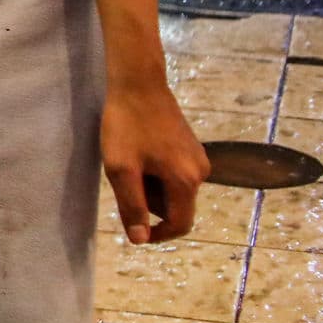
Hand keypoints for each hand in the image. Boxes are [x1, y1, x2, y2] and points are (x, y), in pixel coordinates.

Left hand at [103, 72, 210, 242]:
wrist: (138, 83)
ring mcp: (198, 158)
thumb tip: (140, 239)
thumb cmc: (126, 125)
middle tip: (123, 177)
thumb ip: (131, 206)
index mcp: (187, 181)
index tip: (134, 230)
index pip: (181, 224)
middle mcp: (201, 172)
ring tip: (130, 160)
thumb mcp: (121, 169)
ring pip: (173, 189)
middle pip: (175, 206)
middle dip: (149, 201)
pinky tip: (139, 150)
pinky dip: (155, 171)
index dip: (158, 234)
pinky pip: (174, 173)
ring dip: (150, 185)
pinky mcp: (191, 147)